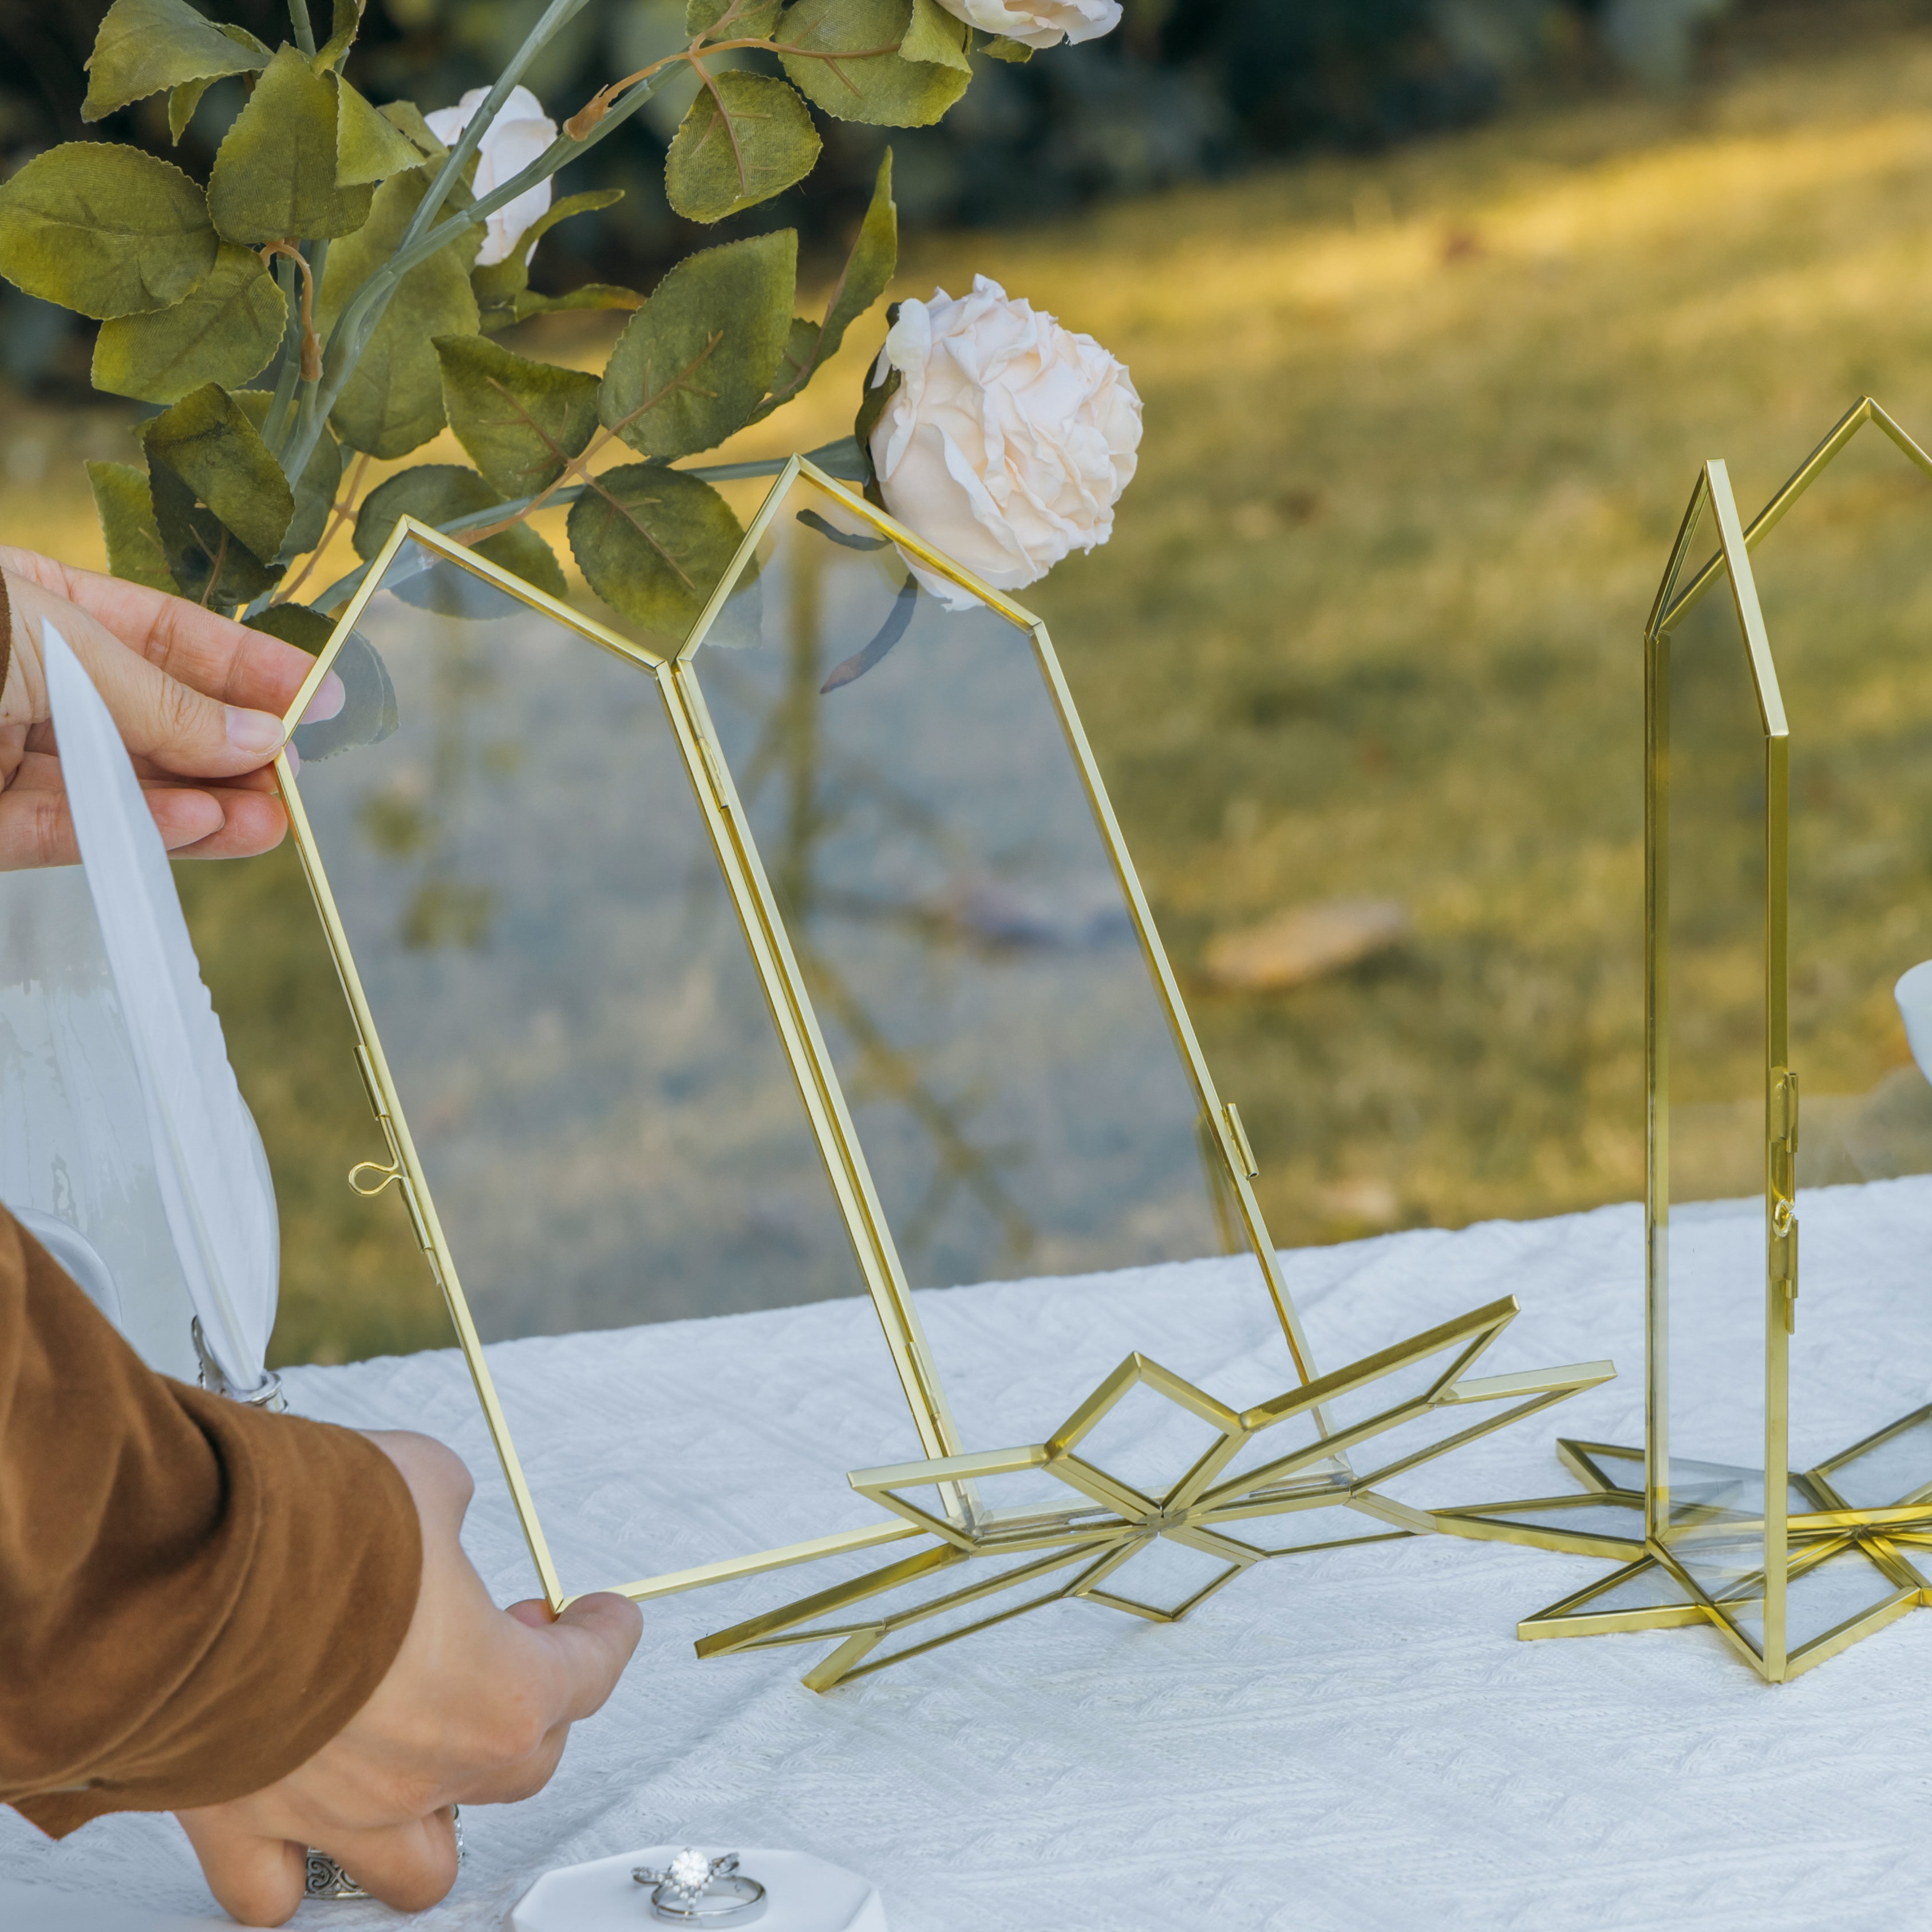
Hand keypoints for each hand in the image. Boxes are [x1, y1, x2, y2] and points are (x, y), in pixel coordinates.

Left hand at [0, 549, 342, 869]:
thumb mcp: (57, 639)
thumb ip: (158, 697)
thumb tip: (260, 737)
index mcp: (38, 610)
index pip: (164, 638)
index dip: (246, 667)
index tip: (318, 695)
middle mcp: (29, 683)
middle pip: (154, 725)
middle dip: (231, 753)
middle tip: (290, 773)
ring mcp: (5, 755)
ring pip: (120, 791)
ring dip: (201, 810)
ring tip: (267, 821)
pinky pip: (69, 833)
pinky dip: (136, 834)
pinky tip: (201, 828)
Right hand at [174, 1433, 641, 1927]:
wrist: (186, 1577)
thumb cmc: (309, 1531)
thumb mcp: (421, 1478)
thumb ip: (444, 1505)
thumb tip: (433, 1507)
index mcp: (496, 1691)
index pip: (587, 1675)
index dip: (604, 1637)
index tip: (606, 1618)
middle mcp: (426, 1770)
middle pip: (518, 1766)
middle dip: (528, 1705)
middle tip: (508, 1646)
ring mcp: (337, 1810)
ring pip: (419, 1865)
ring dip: (437, 1819)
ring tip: (430, 1761)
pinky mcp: (244, 1823)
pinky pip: (275, 1891)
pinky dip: (293, 1871)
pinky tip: (306, 1832)